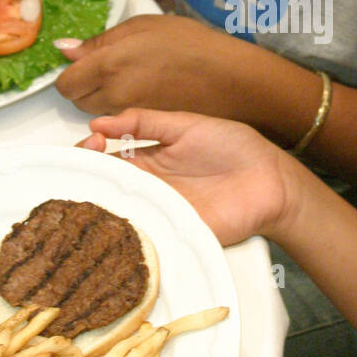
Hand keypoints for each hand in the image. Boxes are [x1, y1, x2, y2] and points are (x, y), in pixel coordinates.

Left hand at [55, 14, 269, 119]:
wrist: (231, 80)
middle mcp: (113, 97)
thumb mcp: (143, 27)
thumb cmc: (190, 44)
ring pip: (98, 114)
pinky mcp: (145, 131)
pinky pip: (121, 124)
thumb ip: (100, 42)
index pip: (65, 84)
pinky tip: (149, 97)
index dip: (73, 73)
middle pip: (78, 102)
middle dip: (87, 88)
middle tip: (114, 71)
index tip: (88, 64)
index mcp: (108, 67)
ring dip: (105, 101)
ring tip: (135, 82)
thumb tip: (65, 53)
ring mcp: (129, 118)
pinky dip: (126, 113)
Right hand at [78, 106, 294, 246]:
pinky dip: (123, 231)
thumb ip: (144, 122)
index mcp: (147, 160)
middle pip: (104, 188)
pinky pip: (142, 236)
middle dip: (85, 176)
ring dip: (97, 204)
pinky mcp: (173, 235)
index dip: (89, 150)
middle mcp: (147, 188)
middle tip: (86, 162)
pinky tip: (110, 220)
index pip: (105, 157)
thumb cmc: (234, 148)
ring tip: (87, 189)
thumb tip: (99, 120)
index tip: (91, 139)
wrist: (271, 180)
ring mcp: (159, 213)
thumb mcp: (185, 125)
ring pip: (116, 213)